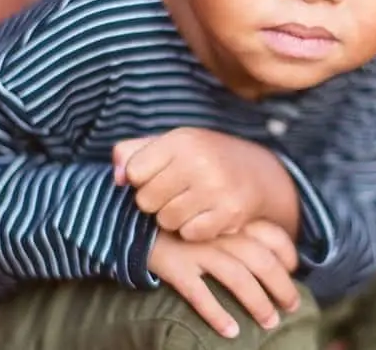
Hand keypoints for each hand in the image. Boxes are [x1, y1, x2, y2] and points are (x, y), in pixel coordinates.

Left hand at [114, 128, 298, 240]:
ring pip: (166, 220)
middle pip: (146, 200)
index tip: (158, 175)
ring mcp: (216, 187)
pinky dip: (193, 230)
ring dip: (173, 218)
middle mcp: (199, 161)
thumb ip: (134, 153)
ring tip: (189, 203)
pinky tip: (205, 214)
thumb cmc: (204, 157)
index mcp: (182, 140)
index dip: (142, 178)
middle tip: (174, 192)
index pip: (135, 172)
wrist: (258, 172)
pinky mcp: (230, 212)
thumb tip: (117, 178)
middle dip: (155, 201)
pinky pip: (189, 234)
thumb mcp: (172, 144)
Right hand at [148, 220, 299, 338]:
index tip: (294, 271)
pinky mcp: (175, 266)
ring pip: (237, 278)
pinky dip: (217, 315)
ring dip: (258, 303)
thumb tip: (267, 252)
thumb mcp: (211, 214)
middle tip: (292, 305)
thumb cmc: (179, 220)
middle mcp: (218, 232)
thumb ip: (235, 227)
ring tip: (270, 322)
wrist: (132, 216)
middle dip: (282, 285)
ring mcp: (197, 249)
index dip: (288, 254)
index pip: (271, 233)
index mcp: (229, 217)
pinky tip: (231, 332)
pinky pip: (200, 294)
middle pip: (261, 260)